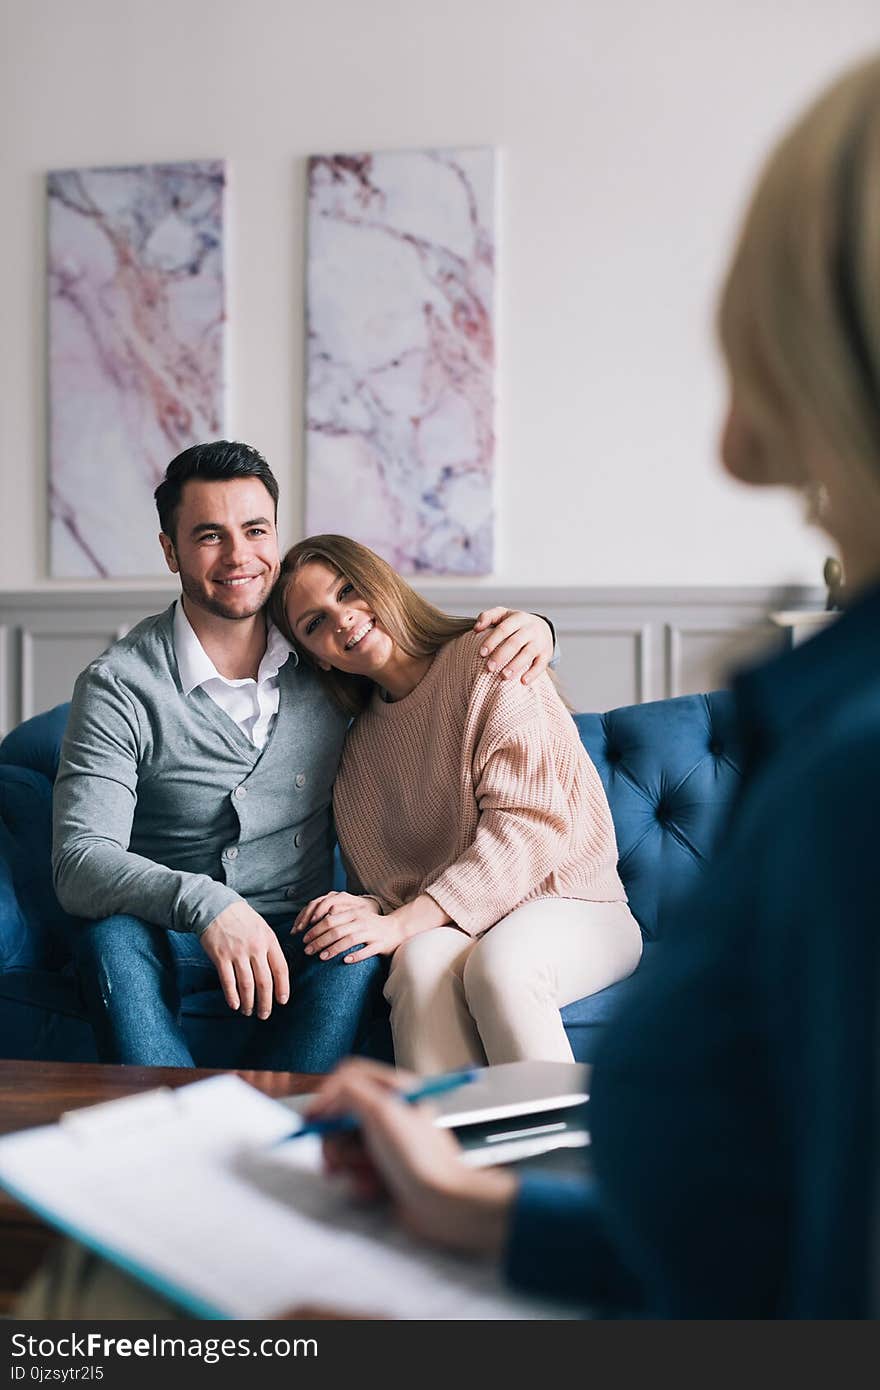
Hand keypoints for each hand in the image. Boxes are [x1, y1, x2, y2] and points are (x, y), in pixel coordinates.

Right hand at [200, 901, 288, 1018]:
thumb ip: (269, 947)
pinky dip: (232, 996)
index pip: (281, 968)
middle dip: (266, 1002)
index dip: (283, 987)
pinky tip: (235, 1005)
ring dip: (249, 1002)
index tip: (282, 1001)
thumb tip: (276, 971)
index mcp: (269, 940)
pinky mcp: (220, 957)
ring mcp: (237, 953)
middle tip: (265, 1014)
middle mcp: (255, 948)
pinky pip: (228, 981)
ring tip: (249, 1011)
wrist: (216, 906)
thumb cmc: (241, 918)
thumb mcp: (262, 927)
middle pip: (264, 981)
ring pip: (247, 985)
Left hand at [295, 892, 450, 962]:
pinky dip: (355, 956)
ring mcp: (371, 933)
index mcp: (353, 913)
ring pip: (349, 940)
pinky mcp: (379, 945)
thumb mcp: (355, 918)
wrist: (396, 929)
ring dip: (333, 949)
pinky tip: (344, 962)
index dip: (315, 929)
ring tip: (321, 957)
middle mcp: (361, 921)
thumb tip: (313, 927)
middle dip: (319, 941)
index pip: (329, 919)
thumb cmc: (371, 926)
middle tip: (306, 951)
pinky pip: (366, 951)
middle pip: (336, 930)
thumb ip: (338, 920)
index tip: (303, 939)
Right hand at [307, 1059, 516, 1253]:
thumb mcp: (382, 1111)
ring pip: (345, 1147)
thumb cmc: (422, 1158)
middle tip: (336, 1156)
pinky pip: (355, 1172)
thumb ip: (350, 1091)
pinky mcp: (384, 1171)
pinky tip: (372, 1187)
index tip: (313, 1118)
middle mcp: (391, 1114)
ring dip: (347, 1164)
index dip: (327, 1095)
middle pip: (341, 1116)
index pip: (350, 1078)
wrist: (443, 1204)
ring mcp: (387, 1144)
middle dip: (334, 1139)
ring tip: (361, 1173)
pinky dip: (358, 1181)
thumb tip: (328, 1092)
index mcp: (395, 1092)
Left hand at [473, 608, 553, 684]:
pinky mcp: (546, 654)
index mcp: (518, 618)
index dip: (492, 641)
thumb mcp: (503, 614)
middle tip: (489, 668)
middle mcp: (530, 629)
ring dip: (515, 666)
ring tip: (503, 677)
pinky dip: (533, 674)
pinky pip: (541, 665)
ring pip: (528, 654)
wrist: (543, 626)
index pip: (504, 629)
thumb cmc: (516, 624)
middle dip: (501, 655)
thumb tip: (476, 628)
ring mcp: (540, 642)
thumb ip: (487, 617)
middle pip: (515, 642)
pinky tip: (523, 682)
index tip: (482, 653)